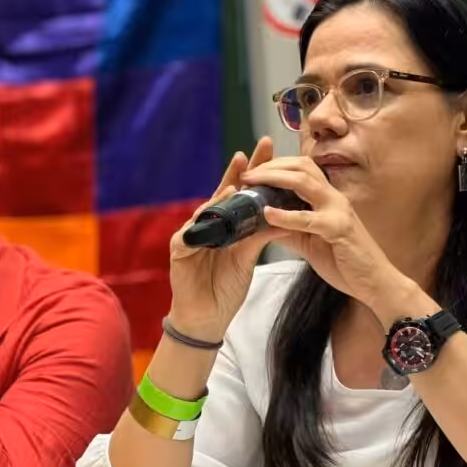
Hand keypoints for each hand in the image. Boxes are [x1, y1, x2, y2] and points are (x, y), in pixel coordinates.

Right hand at [167, 137, 290, 340]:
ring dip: (223, 190)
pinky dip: (205, 217)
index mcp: (227, 225)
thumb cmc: (226, 288)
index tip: (269, 148)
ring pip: (209, 206)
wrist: (207, 318)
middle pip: (225, 191)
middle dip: (240, 170)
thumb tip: (285, 216)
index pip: (242, 192)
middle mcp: (209, 224)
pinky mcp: (181, 248)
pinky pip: (193, 229)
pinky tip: (217, 207)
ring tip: (240, 174)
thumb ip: (261, 236)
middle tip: (255, 148)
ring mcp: (193, 234)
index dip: (254, 172)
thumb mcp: (248, 257)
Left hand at [240, 156, 410, 317]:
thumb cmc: (345, 262)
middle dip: (271, 165)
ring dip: (274, 178)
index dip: (275, 165)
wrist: (376, 283)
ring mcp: (338, 211)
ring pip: (304, 181)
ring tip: (250, 182)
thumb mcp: (310, 242)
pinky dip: (286, 215)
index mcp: (328, 198)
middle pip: (301, 166)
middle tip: (246, 173)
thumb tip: (262, 223)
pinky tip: (267, 213)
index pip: (301, 167)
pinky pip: (309, 218)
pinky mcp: (339, 230)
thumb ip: (289, 230)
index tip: (251, 171)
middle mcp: (334, 198)